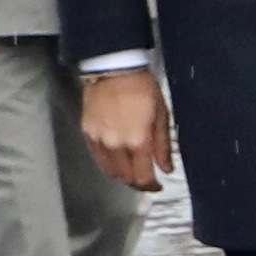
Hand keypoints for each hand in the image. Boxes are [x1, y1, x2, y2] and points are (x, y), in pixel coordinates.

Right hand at [80, 61, 172, 193]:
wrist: (114, 68)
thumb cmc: (140, 87)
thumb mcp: (161, 115)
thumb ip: (162, 145)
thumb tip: (167, 167)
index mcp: (137, 141)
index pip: (142, 177)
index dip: (151, 186)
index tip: (156, 186)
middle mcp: (115, 144)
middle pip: (125, 177)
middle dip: (137, 182)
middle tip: (146, 179)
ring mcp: (99, 139)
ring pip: (109, 170)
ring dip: (122, 175)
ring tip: (132, 170)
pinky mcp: (87, 132)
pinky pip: (97, 157)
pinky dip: (107, 163)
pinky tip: (116, 158)